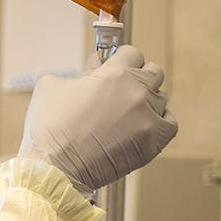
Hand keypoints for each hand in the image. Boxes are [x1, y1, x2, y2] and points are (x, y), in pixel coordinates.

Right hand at [17, 47, 178, 192]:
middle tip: (122, 88)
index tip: (115, 66)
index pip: (132, 52)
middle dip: (138, 76)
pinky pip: (170, 123)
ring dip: (146, 101)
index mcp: (114, 73)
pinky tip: (144, 124)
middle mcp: (136, 92)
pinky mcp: (152, 142)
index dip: (121, 59)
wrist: (55, 168)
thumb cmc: (50, 129)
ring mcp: (147, 118)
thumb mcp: (52, 85)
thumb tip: (94, 67)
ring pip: (160, 98)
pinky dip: (160, 121)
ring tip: (127, 112)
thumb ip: (80, 71)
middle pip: (153, 72)